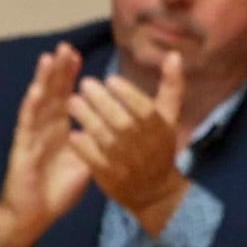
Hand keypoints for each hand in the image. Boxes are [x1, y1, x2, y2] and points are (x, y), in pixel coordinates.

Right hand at [0, 42, 91, 246]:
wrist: (35, 215)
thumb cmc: (58, 191)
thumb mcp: (85, 163)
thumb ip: (97, 144)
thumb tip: (118, 129)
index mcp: (60, 129)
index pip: (65, 96)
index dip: (70, 76)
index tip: (79, 55)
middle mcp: (44, 128)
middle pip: (52, 92)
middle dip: (59, 70)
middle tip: (66, 47)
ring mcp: (32, 136)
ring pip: (38, 102)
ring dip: (43, 80)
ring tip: (50, 58)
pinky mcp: (22, 149)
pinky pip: (27, 124)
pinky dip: (31, 107)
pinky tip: (35, 91)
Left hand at [67, 51, 188, 235]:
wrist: (154, 191)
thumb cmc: (159, 146)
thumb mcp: (170, 117)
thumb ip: (171, 86)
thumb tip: (174, 55)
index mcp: (159, 129)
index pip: (143, 108)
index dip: (126, 92)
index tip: (110, 79)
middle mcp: (143, 146)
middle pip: (121, 121)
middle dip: (101, 101)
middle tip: (84, 84)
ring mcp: (126, 164)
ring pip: (105, 139)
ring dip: (87, 119)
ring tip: (72, 102)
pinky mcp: (111, 179)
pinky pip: (94, 161)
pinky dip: (84, 148)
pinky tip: (73, 133)